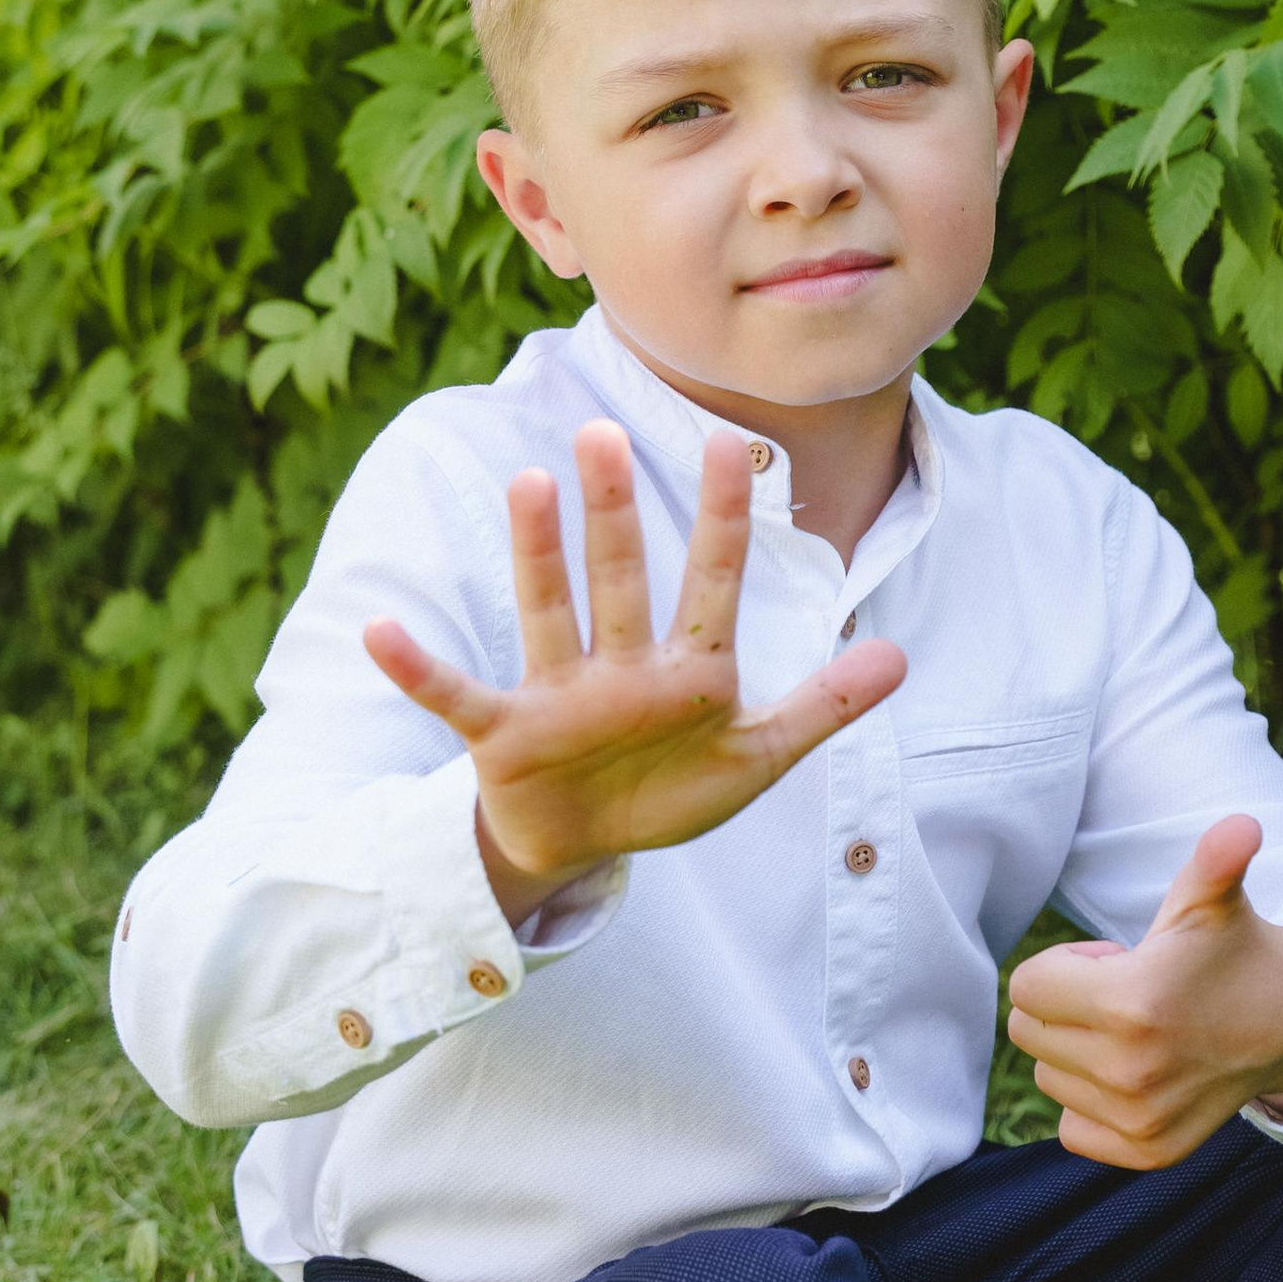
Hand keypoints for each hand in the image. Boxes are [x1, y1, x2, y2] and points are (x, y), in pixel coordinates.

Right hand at [363, 419, 904, 925]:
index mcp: (688, 670)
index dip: (723, 521)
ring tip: (526, 485)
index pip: (711, 583)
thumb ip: (826, 707)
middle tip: (603, 435)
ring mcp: (559, 695)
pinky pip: (456, 695)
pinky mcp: (505, 733)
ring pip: (548, 614)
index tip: (729, 443)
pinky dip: (417, 669)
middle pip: (620, 580)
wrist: (583, 846)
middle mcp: (619, 667)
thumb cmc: (666, 789)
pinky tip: (382, 634)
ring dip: (536, 556)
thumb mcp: (756, 757)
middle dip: (615, 513)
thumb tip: (901, 656)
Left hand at [1007, 815, 1282, 1170]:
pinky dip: (1091, 1101)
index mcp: (1130, 1002)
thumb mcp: (1213, 900)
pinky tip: (1139, 1076)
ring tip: (1140, 1031)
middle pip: (1029, 1032)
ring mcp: (1139, 1118)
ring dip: (1079, 1051)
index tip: (1115, 961)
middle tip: (1127, 995)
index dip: (1067, 965)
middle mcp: (1129, 1070)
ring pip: (1049, 1076)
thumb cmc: (1231, 949)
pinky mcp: (1147, 1151)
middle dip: (1065, 1006)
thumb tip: (1242, 825)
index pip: (1025, 987)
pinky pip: (1070, 1126)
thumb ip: (1214, 860)